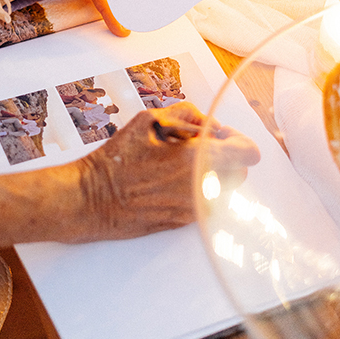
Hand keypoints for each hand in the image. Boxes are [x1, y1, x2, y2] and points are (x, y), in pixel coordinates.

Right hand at [70, 103, 258, 241]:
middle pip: (240, 172)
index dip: (238, 139)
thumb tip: (207, 124)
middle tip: (196, 146)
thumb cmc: (115, 161)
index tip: (220, 135)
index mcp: (196, 159)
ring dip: (210, 174)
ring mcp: (194, 209)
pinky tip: (167, 181)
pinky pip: (205, 203)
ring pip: (223, 189)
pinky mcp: (184, 223)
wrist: (91, 200)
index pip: (248, 152)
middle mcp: (201, 188)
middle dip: (224, 156)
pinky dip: (195, 190)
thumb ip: (186, 115)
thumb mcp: (147, 121)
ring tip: (177, 165)